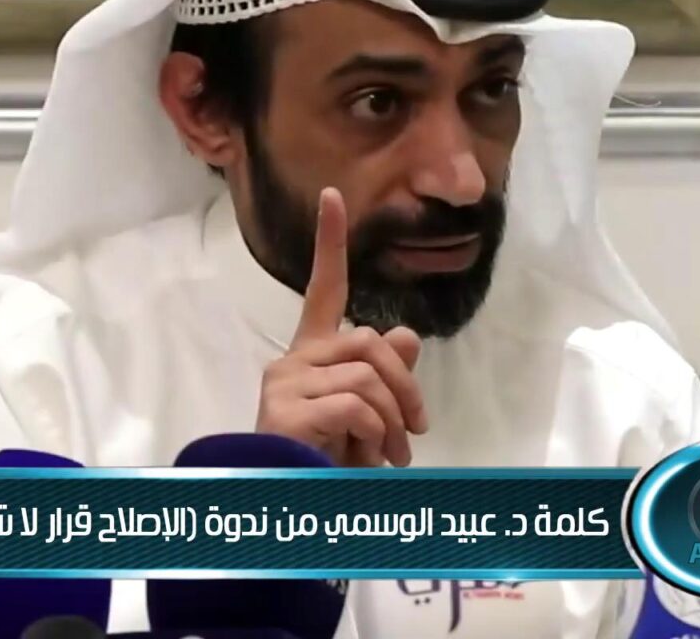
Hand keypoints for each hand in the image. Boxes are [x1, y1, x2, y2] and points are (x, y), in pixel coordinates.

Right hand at [255, 187, 427, 466]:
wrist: (289, 504)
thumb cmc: (326, 463)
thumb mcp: (368, 419)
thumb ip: (387, 378)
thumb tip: (406, 336)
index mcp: (313, 355)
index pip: (324, 289)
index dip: (330, 242)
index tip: (333, 195)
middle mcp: (293, 359)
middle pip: (370, 342)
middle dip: (406, 387)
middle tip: (415, 431)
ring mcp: (285, 382)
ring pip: (367, 376)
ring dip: (393, 421)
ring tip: (391, 456)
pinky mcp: (283, 408)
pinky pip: (355, 404)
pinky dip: (376, 433)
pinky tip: (371, 458)